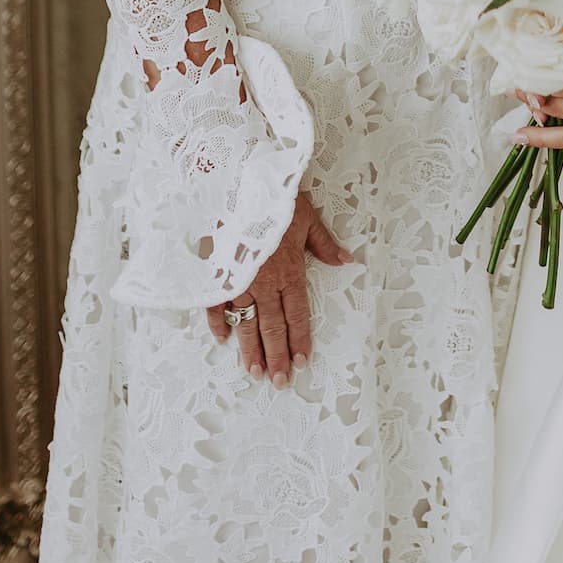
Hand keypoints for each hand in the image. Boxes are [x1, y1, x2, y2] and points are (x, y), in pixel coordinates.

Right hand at [206, 193, 353, 384]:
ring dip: (250, 349)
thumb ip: (324, 244)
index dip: (300, 339)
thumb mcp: (307, 216)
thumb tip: (347, 260)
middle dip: (277, 356)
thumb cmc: (274, 196)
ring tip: (255, 373)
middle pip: (272, 326)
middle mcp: (264, 281)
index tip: (302, 362)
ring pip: (246, 321)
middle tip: (279, 382)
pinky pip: (216, 303)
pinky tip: (223, 340)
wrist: (236, 180)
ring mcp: (237, 279)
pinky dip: (219, 322)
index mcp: (289, 270)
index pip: (297, 313)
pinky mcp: (215, 272)